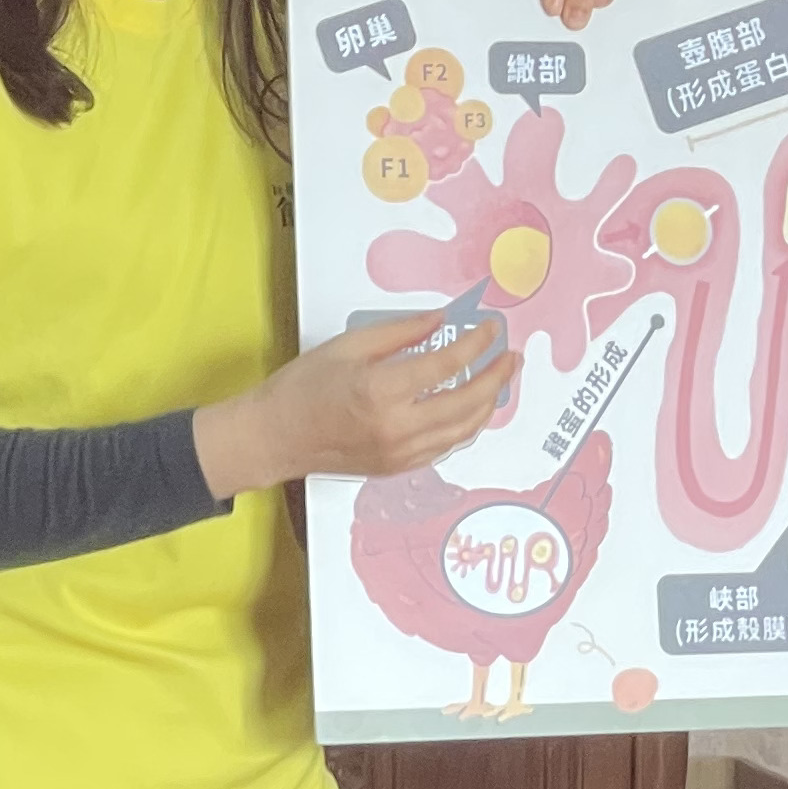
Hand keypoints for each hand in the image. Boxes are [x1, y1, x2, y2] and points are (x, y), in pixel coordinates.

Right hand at [203, 309, 508, 494]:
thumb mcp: (350, 345)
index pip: (449, 363)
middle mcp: (397, 426)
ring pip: (464, 430)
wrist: (275, 437)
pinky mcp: (398, 467)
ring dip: (488, 404)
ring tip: (499, 381)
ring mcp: (400, 453)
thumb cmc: (303, 388)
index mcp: (383, 390)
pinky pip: (445, 447)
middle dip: (498, 377)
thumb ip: (401, 332)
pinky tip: (471, 409)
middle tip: (512, 357)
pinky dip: (465, 426)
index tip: (492, 328)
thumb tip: (442, 320)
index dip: (479, 343)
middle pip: (469, 402)